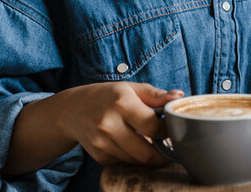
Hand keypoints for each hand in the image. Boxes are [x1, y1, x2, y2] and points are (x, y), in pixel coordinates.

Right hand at [4, 82, 183, 174]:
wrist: (71, 110)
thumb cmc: (107, 97)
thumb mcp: (131, 89)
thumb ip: (156, 95)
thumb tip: (179, 97)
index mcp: (121, 103)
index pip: (155, 127)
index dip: (169, 131)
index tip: (174, 128)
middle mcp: (109, 124)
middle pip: (147, 152)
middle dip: (163, 152)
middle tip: (170, 145)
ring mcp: (101, 143)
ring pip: (137, 160)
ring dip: (149, 155)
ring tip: (151, 141)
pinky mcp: (98, 156)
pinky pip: (126, 162)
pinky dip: (133, 156)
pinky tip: (131, 143)